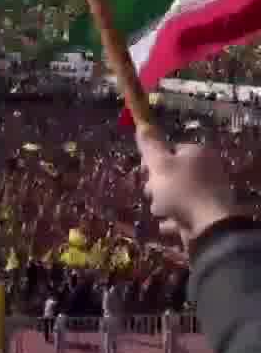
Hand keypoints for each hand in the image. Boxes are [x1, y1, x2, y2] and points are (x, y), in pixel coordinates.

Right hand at [137, 121, 238, 248]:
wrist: (209, 227)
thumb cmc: (181, 190)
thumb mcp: (159, 164)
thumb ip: (150, 145)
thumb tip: (142, 126)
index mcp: (198, 153)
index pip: (171, 149)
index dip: (153, 160)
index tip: (144, 171)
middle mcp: (208, 169)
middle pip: (173, 173)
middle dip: (156, 185)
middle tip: (151, 192)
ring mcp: (210, 192)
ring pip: (177, 194)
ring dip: (163, 203)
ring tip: (161, 211)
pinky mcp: (208, 213)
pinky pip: (184, 212)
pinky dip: (174, 217)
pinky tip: (167, 223)